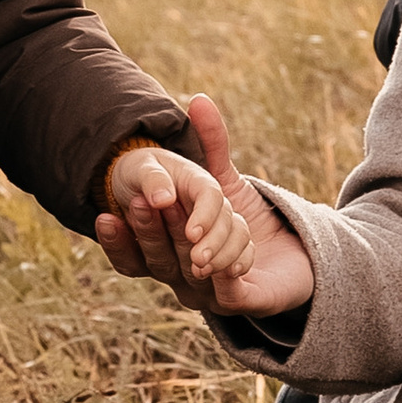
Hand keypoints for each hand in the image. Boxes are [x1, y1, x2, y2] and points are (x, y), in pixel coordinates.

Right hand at [98, 95, 316, 319]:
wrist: (294, 256)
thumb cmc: (244, 216)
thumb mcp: (224, 178)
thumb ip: (211, 146)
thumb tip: (200, 100)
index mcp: (166, 252)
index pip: (130, 253)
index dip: (117, 239)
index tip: (107, 214)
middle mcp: (183, 276)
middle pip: (158, 260)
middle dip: (150, 232)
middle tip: (147, 204)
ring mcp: (210, 294)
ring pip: (194, 272)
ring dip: (188, 250)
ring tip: (190, 230)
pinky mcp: (243, 302)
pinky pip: (230, 293)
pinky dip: (224, 272)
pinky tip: (218, 261)